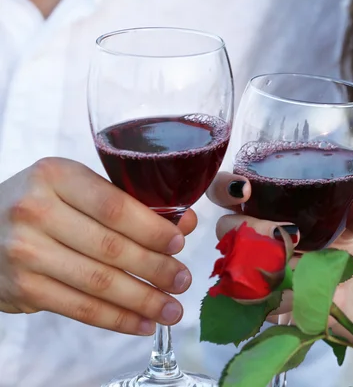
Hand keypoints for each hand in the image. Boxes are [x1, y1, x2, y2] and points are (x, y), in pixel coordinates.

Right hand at [0, 158, 197, 334]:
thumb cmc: (43, 205)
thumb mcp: (78, 189)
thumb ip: (130, 204)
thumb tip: (184, 224)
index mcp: (56, 176)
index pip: (114, 207)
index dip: (152, 229)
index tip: (179, 244)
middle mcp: (35, 211)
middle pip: (110, 247)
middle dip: (156, 269)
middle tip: (184, 280)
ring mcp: (24, 252)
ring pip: (99, 282)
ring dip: (143, 300)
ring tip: (172, 309)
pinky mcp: (21, 288)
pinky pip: (80, 308)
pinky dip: (117, 319)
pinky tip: (142, 323)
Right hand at [206, 171, 352, 315]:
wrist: (338, 283)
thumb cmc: (333, 242)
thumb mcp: (349, 226)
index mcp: (260, 204)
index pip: (226, 189)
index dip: (227, 187)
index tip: (246, 189)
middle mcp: (246, 232)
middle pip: (225, 225)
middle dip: (248, 226)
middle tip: (280, 233)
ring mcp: (245, 266)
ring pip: (234, 262)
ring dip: (261, 263)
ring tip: (293, 265)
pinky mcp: (251, 296)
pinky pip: (247, 297)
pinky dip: (270, 294)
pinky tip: (291, 292)